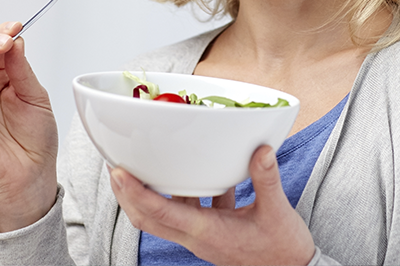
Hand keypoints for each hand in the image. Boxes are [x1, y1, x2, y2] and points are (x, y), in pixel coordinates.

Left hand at [110, 145, 315, 265]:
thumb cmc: (283, 250)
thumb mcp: (277, 211)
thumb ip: (266, 179)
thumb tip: (260, 150)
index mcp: (207, 232)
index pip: (160, 212)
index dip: (135, 192)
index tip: (118, 171)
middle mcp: (197, 236)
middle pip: (147, 218)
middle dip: (127, 194)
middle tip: (115, 167)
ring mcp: (202, 236)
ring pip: (163, 216)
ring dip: (149, 194)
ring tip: (143, 167)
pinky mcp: (212, 233)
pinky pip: (187, 212)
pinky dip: (183, 193)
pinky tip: (201, 173)